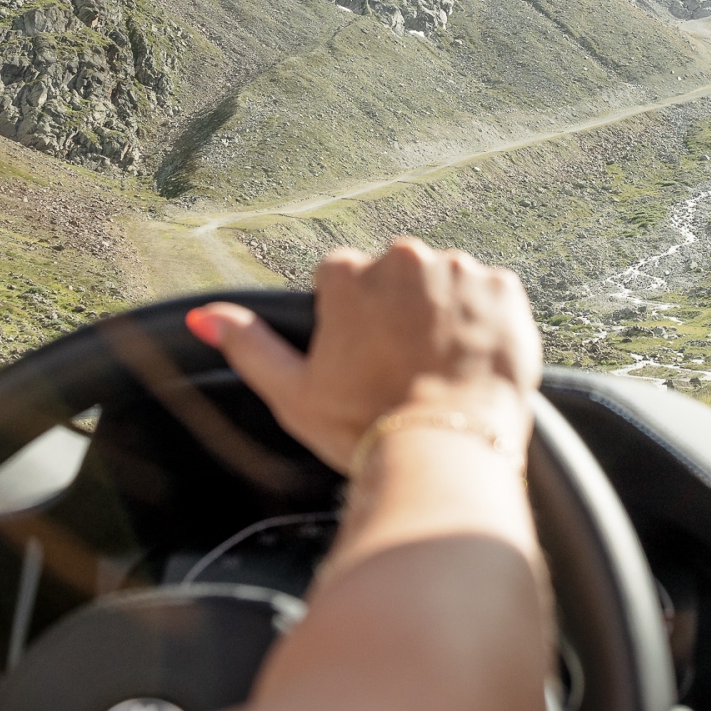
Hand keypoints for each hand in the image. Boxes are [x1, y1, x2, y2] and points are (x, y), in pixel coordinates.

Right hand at [185, 238, 540, 471]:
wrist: (445, 452)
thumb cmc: (363, 428)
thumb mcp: (292, 394)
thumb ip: (248, 345)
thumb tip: (206, 317)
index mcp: (347, 276)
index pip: (343, 282)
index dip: (352, 326)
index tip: (364, 361)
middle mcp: (402, 258)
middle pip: (397, 277)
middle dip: (400, 313)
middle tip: (403, 369)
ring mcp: (458, 270)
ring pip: (446, 284)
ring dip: (445, 315)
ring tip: (441, 370)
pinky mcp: (504, 289)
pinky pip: (492, 296)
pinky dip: (486, 323)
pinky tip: (474, 362)